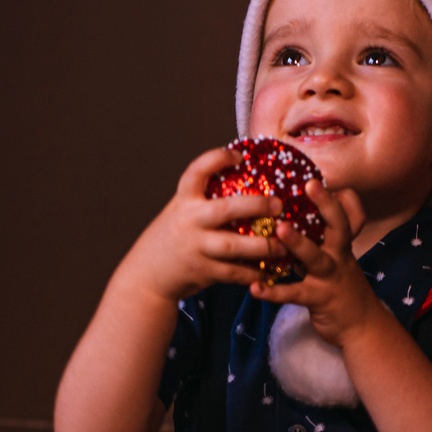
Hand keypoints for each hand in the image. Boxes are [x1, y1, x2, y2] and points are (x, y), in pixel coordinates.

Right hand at [120, 147, 288, 302]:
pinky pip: (233, 272)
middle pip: (226, 209)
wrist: (148, 275)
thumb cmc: (174, 237)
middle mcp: (189, 221)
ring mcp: (195, 247)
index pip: (197, 171)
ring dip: (262, 246)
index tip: (239, 156)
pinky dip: (253, 273)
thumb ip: (205, 200)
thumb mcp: (182, 211)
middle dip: (256, 206)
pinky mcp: (202, 271)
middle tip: (279, 205)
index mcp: (184, 200)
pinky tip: (270, 271)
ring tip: (283, 245)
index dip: (218, 159)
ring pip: (233, 246)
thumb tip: (245, 179)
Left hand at [248, 180, 381, 346]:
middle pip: (339, 225)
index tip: (320, 177)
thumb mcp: (338, 259)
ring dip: (298, 243)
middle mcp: (339, 255)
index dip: (342, 197)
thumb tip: (293, 214)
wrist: (361, 326)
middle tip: (312, 184)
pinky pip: (295, 294)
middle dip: (327, 204)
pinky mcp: (320, 299)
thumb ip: (321, 238)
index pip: (351, 214)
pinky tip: (255, 288)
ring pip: (316, 257)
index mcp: (342, 244)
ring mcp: (330, 277)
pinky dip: (275, 292)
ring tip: (279, 230)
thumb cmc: (342, 286)